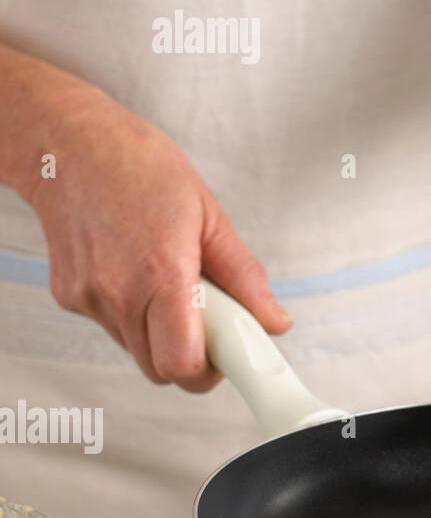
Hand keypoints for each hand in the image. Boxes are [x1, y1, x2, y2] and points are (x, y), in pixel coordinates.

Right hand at [23, 90, 290, 388]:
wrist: (70, 146)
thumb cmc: (141, 167)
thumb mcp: (210, 214)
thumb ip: (243, 277)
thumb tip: (274, 320)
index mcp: (161, 272)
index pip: (182, 364)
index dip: (211, 371)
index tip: (232, 357)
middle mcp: (117, 293)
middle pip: (161, 369)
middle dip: (192, 357)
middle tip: (210, 321)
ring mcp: (88, 298)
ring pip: (137, 351)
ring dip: (163, 335)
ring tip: (172, 283)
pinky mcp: (69, 297)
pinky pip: (113, 328)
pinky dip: (135, 316)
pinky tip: (139, 273)